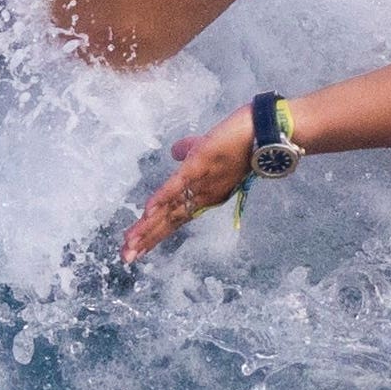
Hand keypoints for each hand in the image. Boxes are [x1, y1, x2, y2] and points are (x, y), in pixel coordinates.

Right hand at [120, 101, 257, 263]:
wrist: (264, 131)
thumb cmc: (238, 141)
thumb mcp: (206, 149)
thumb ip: (188, 151)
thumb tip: (175, 151)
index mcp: (205, 195)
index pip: (175, 218)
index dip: (155, 233)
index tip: (137, 249)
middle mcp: (203, 195)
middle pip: (170, 221)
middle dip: (147, 239)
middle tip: (126, 258)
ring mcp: (202, 183)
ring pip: (171, 209)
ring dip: (149, 227)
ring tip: (131, 244)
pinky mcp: (199, 164)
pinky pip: (178, 185)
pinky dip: (162, 199)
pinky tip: (147, 212)